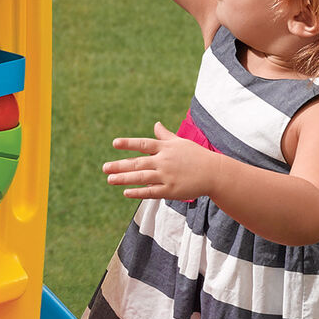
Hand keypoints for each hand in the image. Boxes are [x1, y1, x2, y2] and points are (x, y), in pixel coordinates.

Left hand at [105, 123, 219, 203]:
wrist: (214, 173)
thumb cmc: (196, 156)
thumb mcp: (180, 143)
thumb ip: (165, 136)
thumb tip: (156, 125)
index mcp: (166, 148)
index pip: (143, 144)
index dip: (128, 143)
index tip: (115, 143)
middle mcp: (164, 161)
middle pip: (138, 163)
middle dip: (119, 165)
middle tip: (104, 168)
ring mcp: (167, 176)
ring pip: (141, 177)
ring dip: (124, 178)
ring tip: (110, 179)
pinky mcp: (171, 190)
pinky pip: (151, 191)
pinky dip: (138, 192)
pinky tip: (126, 192)